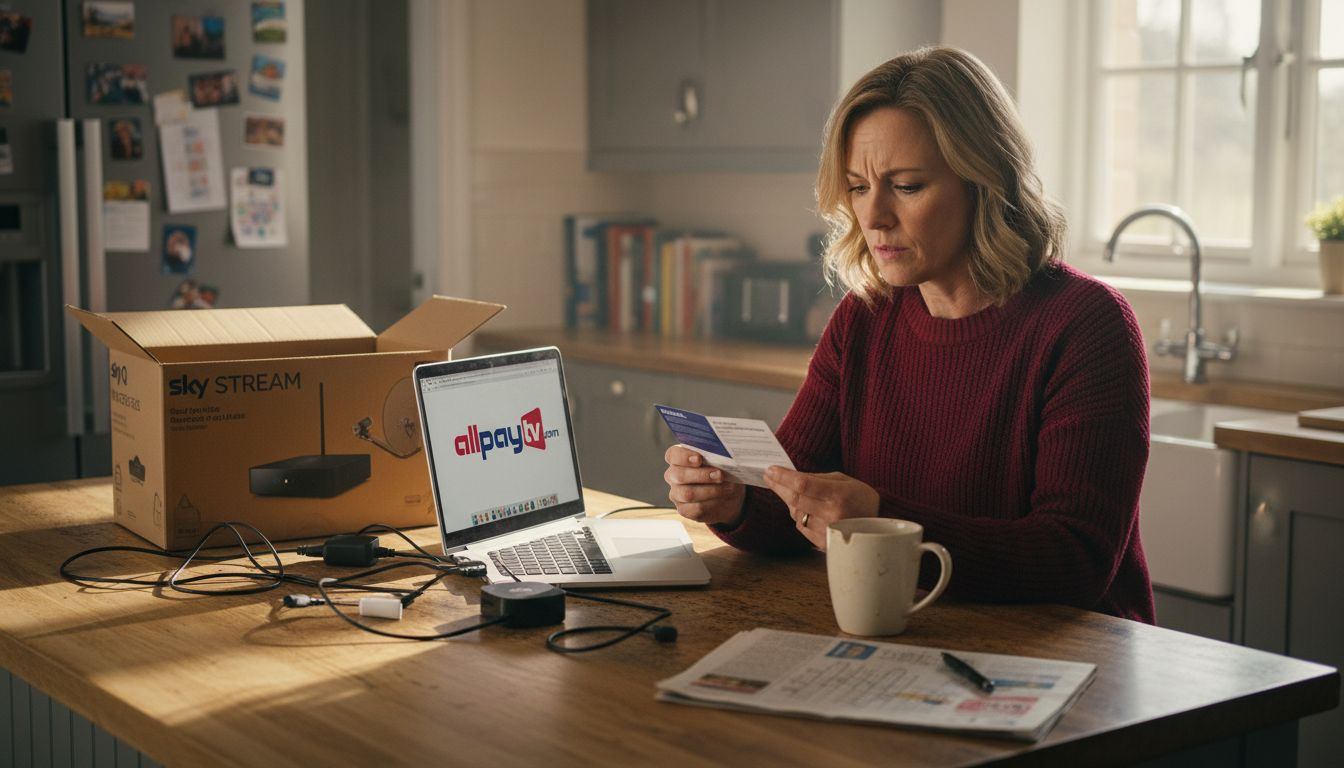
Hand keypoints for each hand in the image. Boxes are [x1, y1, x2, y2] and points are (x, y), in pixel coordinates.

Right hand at [663, 445, 745, 527]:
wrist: (729, 494)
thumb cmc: (722, 471)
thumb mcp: (721, 461)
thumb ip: (717, 457)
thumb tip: (723, 458)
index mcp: (678, 458)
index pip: (673, 454)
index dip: (684, 456)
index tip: (699, 459)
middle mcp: (673, 475)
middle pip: (678, 475)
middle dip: (701, 475)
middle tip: (719, 474)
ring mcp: (676, 493)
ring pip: (687, 493)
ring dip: (710, 490)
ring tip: (728, 487)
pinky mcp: (684, 509)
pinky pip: (695, 508)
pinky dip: (712, 503)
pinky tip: (723, 497)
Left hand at [763, 466, 878, 549]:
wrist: (878, 524)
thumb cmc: (860, 497)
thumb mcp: (843, 480)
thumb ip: (817, 478)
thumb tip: (790, 476)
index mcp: (839, 495)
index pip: (803, 485)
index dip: (784, 477)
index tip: (770, 470)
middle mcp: (832, 515)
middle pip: (795, 499)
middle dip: (778, 486)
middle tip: (768, 477)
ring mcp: (827, 531)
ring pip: (796, 513)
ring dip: (789, 501)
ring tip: (789, 490)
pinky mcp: (823, 543)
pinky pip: (801, 526)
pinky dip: (798, 515)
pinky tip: (802, 507)